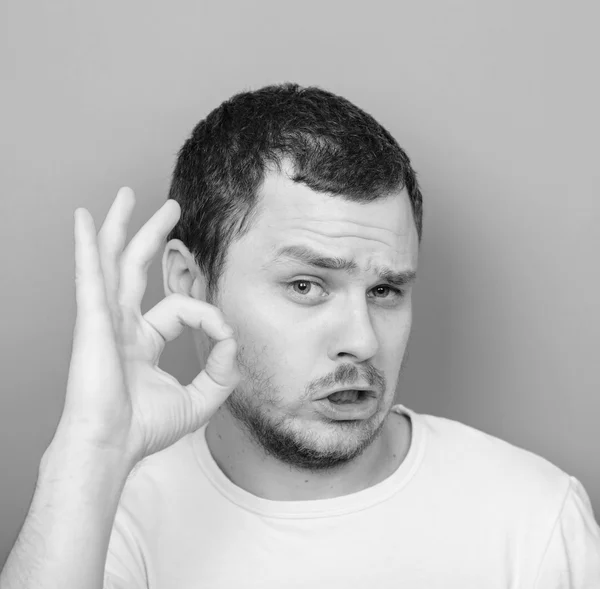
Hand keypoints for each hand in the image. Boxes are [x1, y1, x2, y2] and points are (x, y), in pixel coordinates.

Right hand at [56, 187, 239, 465]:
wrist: (111, 446)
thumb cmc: (144, 428)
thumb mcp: (199, 400)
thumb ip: (222, 371)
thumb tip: (233, 340)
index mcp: (142, 340)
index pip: (181, 308)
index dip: (209, 317)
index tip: (226, 338)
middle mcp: (121, 323)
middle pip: (137, 267)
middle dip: (154, 234)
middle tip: (170, 207)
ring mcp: (105, 317)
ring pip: (112, 259)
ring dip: (121, 225)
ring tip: (127, 194)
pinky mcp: (93, 318)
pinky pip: (90, 273)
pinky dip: (85, 244)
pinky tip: (82, 217)